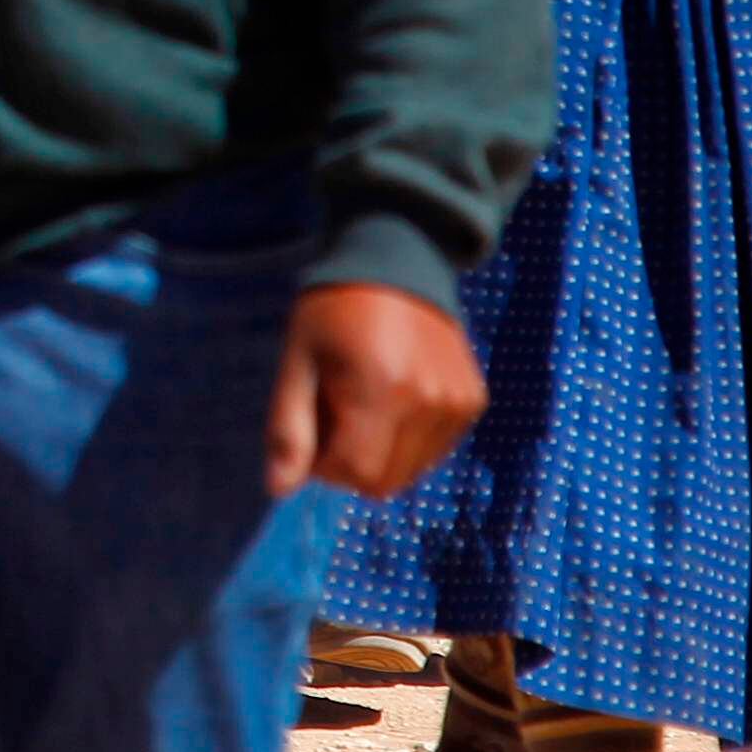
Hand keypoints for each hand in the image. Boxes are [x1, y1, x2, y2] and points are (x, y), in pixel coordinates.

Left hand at [263, 282, 484, 500]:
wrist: (396, 260)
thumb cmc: (333, 310)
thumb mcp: (298, 360)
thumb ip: (288, 428)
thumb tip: (278, 490)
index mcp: (380, 390)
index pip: (355, 473)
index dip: (324, 465)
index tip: (312, 427)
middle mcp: (428, 401)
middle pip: (385, 481)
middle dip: (351, 462)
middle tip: (335, 414)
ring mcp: (456, 403)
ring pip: (412, 469)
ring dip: (380, 452)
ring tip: (363, 399)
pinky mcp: (473, 400)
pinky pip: (435, 449)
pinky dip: (408, 438)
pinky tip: (393, 394)